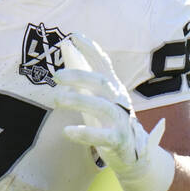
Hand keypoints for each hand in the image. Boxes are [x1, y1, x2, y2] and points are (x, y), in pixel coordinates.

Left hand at [51, 33, 174, 190]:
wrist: (133, 155)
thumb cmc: (109, 122)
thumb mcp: (95, 97)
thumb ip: (81, 75)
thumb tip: (67, 47)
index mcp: (114, 88)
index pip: (104, 63)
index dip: (91, 49)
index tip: (74, 36)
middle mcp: (119, 101)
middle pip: (102, 82)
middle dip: (79, 76)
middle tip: (56, 76)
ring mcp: (121, 120)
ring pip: (102, 107)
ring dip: (79, 101)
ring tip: (57, 99)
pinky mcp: (119, 140)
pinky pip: (103, 136)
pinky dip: (84, 133)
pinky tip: (67, 131)